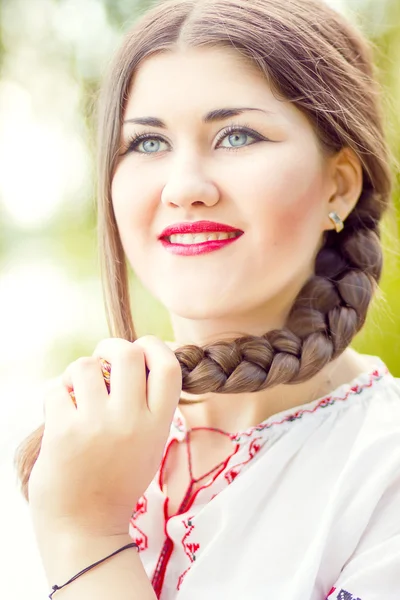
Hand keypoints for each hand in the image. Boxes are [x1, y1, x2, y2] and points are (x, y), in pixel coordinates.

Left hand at [28, 336, 181, 539]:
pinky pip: (57, 388)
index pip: (168, 367)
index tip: (140, 349)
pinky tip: (61, 412)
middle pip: (128, 354)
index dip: (154, 346)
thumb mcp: (149, 444)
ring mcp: (97, 425)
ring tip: (78, 390)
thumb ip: (147, 405)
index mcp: (158, 424)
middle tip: (103, 359)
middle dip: (111, 347)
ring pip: (86, 365)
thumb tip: (136, 356)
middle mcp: (131, 421)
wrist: (86, 527)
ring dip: (79, 371)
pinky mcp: (64, 432)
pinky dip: (57, 394)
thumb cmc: (118, 481)